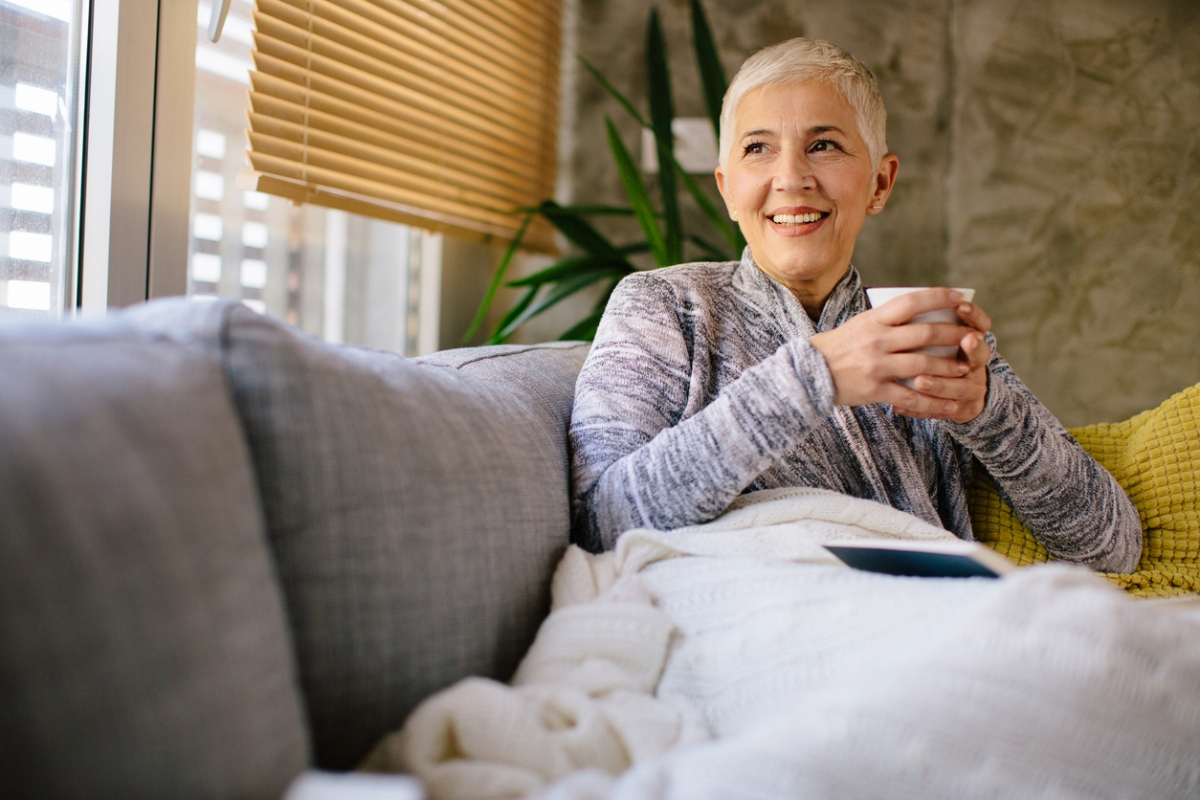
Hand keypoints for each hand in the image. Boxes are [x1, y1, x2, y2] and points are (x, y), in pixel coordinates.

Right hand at [810, 288, 991, 420]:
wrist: (808, 374)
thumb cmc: (837, 347)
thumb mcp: (859, 325)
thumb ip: (887, 320)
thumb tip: (922, 313)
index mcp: (873, 320)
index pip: (911, 302)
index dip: (938, 298)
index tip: (959, 299)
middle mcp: (876, 340)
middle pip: (925, 333)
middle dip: (954, 335)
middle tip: (972, 337)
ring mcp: (876, 366)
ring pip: (923, 364)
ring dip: (950, 367)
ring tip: (966, 369)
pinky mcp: (875, 390)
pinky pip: (911, 397)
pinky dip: (934, 401)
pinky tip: (950, 403)